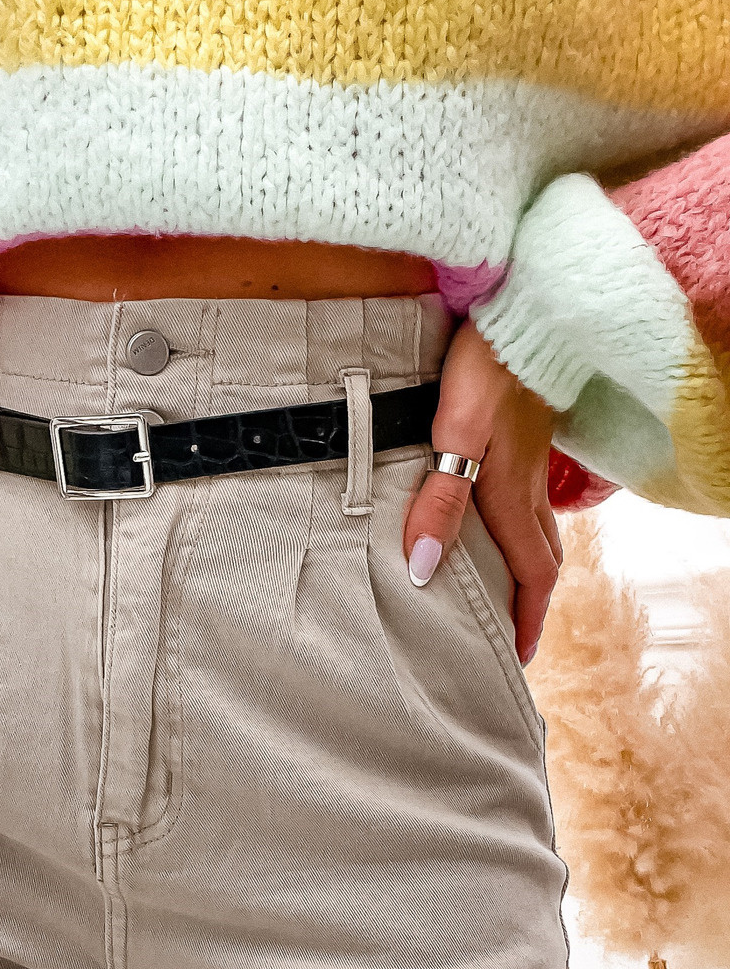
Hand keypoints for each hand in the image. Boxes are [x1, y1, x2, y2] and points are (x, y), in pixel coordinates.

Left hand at [402, 321, 562, 664]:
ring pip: (539, 525)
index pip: (531, 573)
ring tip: (506, 587)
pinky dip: (521, 522)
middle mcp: (529, 483)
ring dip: (529, 563)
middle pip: (543, 556)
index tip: (516, 658)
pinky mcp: (526, 433)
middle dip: (531, 600)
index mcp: (512, 494)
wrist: (520, 310)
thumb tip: (426, 570)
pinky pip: (530, 494)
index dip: (525, 619)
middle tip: (513, 633)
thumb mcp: (454, 435)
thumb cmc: (484, 368)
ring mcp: (532, 457)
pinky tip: (498, 515)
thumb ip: (440, 502)